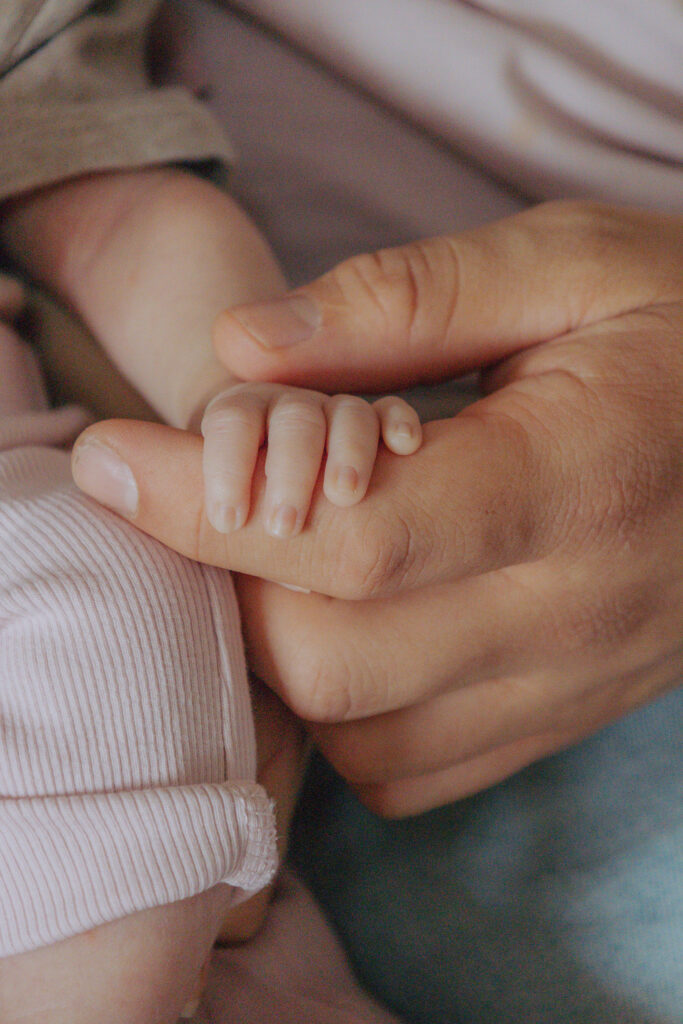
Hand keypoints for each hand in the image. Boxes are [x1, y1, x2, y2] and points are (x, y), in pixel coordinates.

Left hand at [71, 201, 682, 814]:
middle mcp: (575, 607)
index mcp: (578, 478)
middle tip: (187, 498)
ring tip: (262, 556)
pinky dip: (339, 713)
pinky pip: (409, 769)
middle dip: (226, 586)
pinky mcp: (560, 712)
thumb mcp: (568, 262)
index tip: (117, 459)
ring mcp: (570, 678)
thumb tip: (245, 348)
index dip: (206, 506)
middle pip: (336, 657)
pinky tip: (343, 624)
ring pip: (360, 733)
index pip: (355, 534)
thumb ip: (403, 301)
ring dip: (276, 655)